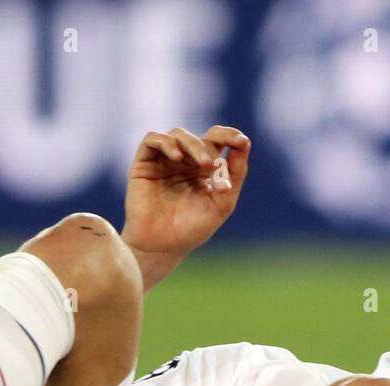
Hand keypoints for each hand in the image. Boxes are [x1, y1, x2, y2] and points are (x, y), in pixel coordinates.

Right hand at [122, 126, 250, 282]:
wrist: (162, 247)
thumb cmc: (192, 229)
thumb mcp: (222, 203)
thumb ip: (235, 174)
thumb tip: (245, 143)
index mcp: (204, 169)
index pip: (218, 141)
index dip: (230, 135)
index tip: (241, 141)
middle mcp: (185, 162)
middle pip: (200, 138)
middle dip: (209, 147)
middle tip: (212, 165)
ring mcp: (164, 161)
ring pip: (178, 134)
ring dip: (192, 144)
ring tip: (202, 164)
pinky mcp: (144, 163)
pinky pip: (152, 139)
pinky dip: (167, 143)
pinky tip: (177, 157)